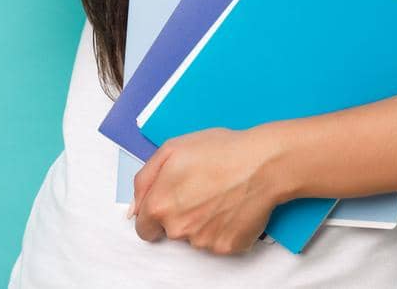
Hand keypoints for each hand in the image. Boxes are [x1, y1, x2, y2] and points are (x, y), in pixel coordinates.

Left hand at [129, 127, 288, 255]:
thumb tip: (133, 209)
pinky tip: (232, 207)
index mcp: (159, 205)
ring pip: (194, 238)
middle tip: (202, 191)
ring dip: (203, 222)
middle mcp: (178, 229)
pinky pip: (218, 242)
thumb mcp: (172, 149)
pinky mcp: (226, 247)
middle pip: (170, 232)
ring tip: (221, 195)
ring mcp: (202, 241)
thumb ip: (144, 181)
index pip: (144, 228)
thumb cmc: (220, 151)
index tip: (171, 202)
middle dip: (181, 215)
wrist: (263, 163)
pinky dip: (223, 228)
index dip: (156, 213)